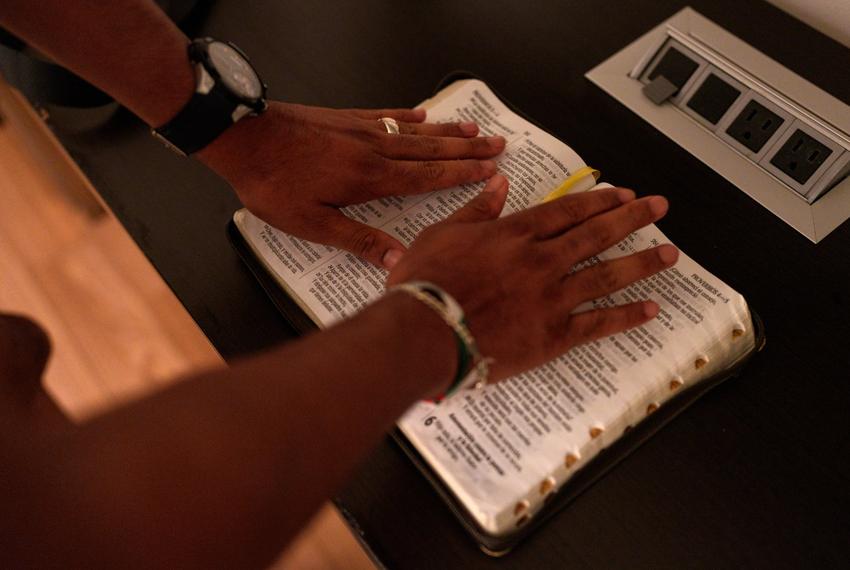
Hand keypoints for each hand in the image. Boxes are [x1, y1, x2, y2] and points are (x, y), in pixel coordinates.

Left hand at [197, 102, 505, 267]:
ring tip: (473, 129)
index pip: (428, 177)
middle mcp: (373, 150)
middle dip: (467, 149)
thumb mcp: (312, 224)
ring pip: (414, 131)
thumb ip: (357, 240)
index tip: (490, 170)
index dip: (462, 175)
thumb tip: (398, 259)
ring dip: (446, 131)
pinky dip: (407, 116)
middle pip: (431, 150)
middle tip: (498, 144)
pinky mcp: (344, 118)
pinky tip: (421, 114)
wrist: (242, 136)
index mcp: (370, 179)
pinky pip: (385, 115)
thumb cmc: (273, 184)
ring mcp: (360, 130)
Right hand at [386, 175, 678, 381]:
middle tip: (660, 208)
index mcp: (515, 233)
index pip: (567, 211)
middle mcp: (542, 260)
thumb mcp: (443, 233)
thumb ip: (477, 210)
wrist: (425, 331)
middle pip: (597, 234)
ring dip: (641, 263)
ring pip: (607, 275)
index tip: (623, 194)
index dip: (598, 201)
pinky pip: (598, 323)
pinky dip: (626, 316)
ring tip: (669, 254)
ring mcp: (553, 297)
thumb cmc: (426, 282)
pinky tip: (650, 309)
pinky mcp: (553, 334)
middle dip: (633, 219)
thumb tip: (500, 184)